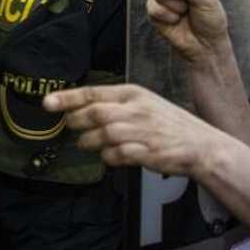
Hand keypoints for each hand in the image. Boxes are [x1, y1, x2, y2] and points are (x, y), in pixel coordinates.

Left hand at [43, 84, 221, 175]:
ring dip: (90, 142)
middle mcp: (136, 110)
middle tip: (70, 126)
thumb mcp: (145, 104)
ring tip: (87, 143)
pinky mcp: (146, 152)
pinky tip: (112, 156)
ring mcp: (142, 131)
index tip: (47, 102)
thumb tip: (82, 109)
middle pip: (94, 113)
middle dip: (76, 121)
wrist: (202, 146)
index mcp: (134, 94)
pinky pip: (116, 155)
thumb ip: (116, 105)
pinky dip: (108, 157)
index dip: (67, 98)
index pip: (94, 92)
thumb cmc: (170, 125)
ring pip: (102, 135)